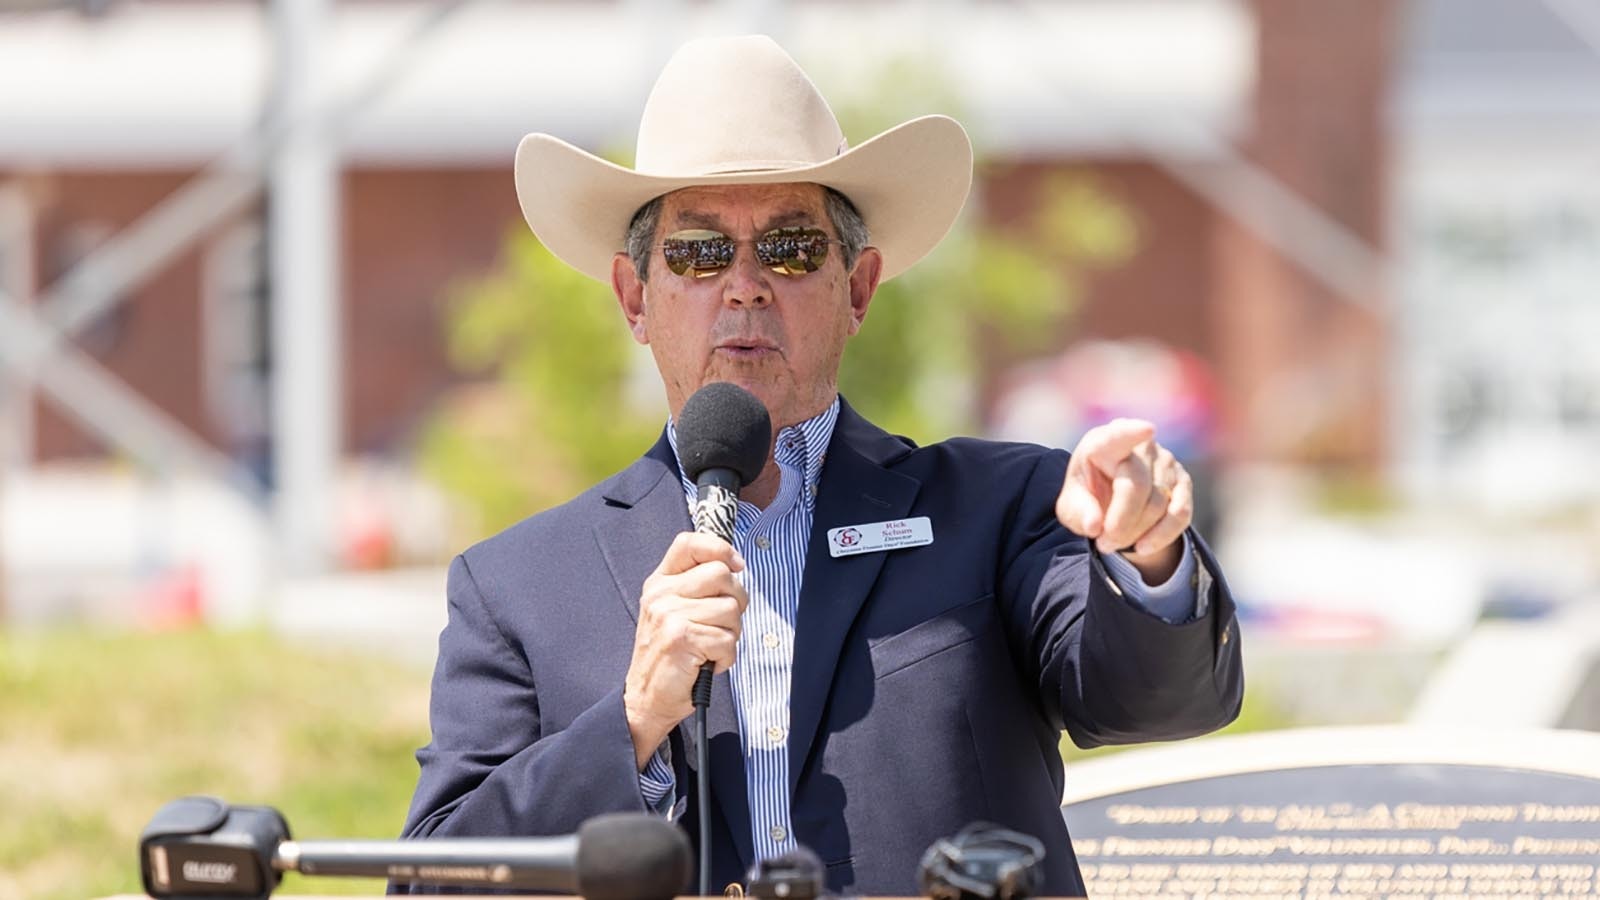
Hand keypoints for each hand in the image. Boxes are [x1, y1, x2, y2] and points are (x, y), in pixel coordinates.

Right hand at [623, 532, 748, 768]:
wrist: (645, 698)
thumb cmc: (670, 655)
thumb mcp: (673, 611)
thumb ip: (696, 586)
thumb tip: (735, 564)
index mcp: (660, 582)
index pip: (690, 543)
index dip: (720, 548)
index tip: (736, 566)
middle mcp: (661, 594)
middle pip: (721, 575)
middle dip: (736, 601)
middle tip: (722, 624)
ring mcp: (669, 615)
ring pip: (730, 609)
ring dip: (731, 634)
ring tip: (710, 647)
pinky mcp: (681, 638)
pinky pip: (727, 639)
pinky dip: (726, 656)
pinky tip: (708, 662)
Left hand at [1055, 418, 1192, 584]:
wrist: (1110, 501)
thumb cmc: (1088, 498)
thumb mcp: (1072, 506)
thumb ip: (1078, 513)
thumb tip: (1094, 526)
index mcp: (1104, 443)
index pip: (1119, 436)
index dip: (1131, 433)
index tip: (1146, 430)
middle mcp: (1139, 446)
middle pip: (1137, 486)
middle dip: (1120, 523)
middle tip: (1103, 544)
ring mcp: (1166, 460)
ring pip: (1158, 504)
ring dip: (1135, 533)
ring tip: (1114, 542)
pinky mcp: (1183, 480)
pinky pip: (1180, 513)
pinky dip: (1162, 536)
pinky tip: (1143, 547)